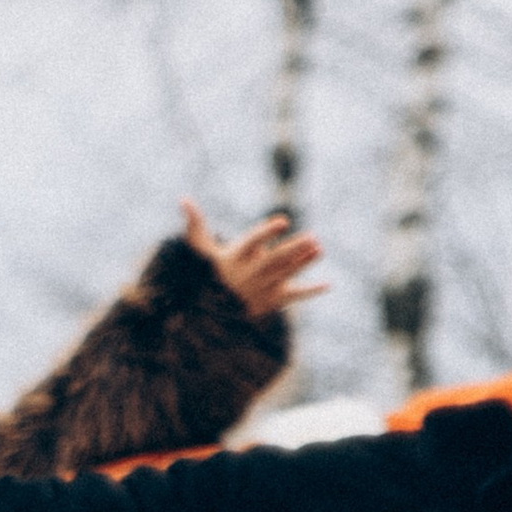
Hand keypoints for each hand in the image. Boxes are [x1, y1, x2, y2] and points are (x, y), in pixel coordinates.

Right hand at [180, 197, 326, 320]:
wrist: (210, 312)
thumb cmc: (208, 273)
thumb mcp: (200, 250)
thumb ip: (196, 224)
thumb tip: (183, 199)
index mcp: (235, 257)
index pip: (253, 242)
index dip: (267, 232)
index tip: (283, 221)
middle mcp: (250, 274)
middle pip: (275, 260)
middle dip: (294, 249)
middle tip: (312, 237)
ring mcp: (262, 288)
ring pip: (287, 274)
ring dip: (305, 262)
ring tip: (320, 248)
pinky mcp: (272, 300)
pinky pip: (293, 296)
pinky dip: (311, 291)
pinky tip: (327, 284)